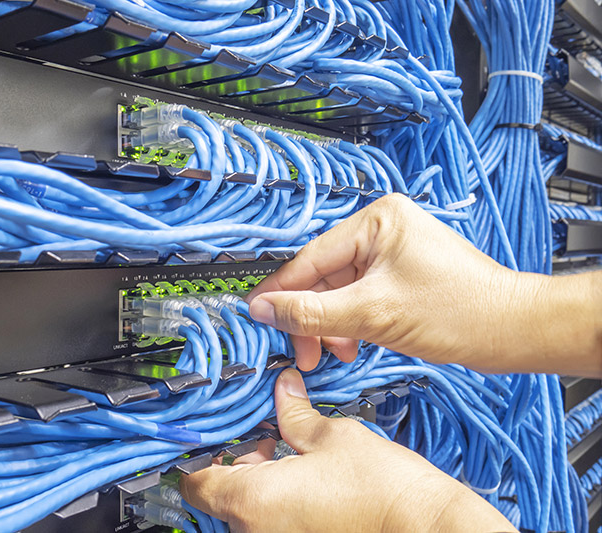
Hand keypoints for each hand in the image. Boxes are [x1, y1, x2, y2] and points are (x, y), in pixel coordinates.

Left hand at [181, 369, 515, 532]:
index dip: (199, 454)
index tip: (215, 433)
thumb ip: (294, 412)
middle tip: (262, 434)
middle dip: (235, 461)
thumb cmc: (382, 489)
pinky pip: (269, 523)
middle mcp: (255, 532)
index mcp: (252, 501)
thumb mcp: (332, 436)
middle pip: (218, 496)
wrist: (428, 528)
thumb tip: (282, 388)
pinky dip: (275, 501)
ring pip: (245, 510)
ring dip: (255, 480)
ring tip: (286, 451)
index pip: (194, 481)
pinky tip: (302, 477)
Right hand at [246, 194, 601, 376]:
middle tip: (303, 350)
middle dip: (312, 316)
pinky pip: (360, 297)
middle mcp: (383, 229)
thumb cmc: (459, 311)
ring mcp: (393, 252)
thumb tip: (264, 309)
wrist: (511, 332)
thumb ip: (311, 312)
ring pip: (340, 290)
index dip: (281, 290)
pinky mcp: (401, 275)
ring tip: (334, 353)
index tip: (256, 313)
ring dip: (331, 324)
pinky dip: (351, 323)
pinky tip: (352, 344)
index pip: (311, 257)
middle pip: (324, 275)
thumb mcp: (371, 314)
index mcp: (377, 220)